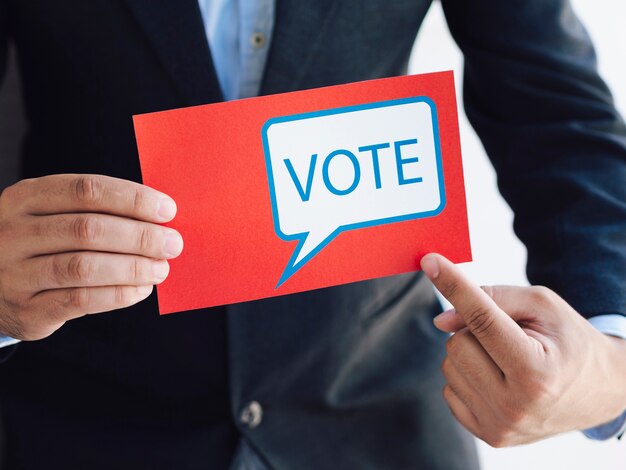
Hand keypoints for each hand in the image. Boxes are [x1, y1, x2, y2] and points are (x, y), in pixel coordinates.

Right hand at [0, 174, 182, 339]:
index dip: (132, 199)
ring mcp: (15, 273)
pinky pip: (80, 300)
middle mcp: (14, 233)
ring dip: (132, 268)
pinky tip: (141, 290)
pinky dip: (118, 295)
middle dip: (140, 236)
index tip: (167, 210)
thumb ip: (96, 212)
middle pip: (88, 229)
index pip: (86, 190)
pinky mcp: (26, 310)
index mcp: (25, 197)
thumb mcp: (53, 216)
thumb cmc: (41, 244)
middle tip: (173, 244)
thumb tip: (159, 218)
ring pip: (84, 266)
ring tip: (160, 269)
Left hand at [420, 253, 625, 446]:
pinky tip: (498, 379)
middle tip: (511, 337)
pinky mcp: (488, 436)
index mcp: (536, 374)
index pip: (482, 320)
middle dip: (475, 330)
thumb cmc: (569, 341)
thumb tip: (441, 320)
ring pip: (449, 365)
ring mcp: (500, 426)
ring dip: (471, 352)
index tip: (430, 261)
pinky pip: (449, 389)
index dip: (454, 287)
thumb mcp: (544, 306)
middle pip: (457, 343)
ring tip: (508, 359)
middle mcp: (515, 407)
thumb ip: (493, 300)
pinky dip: (468, 375)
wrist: (599, 391)